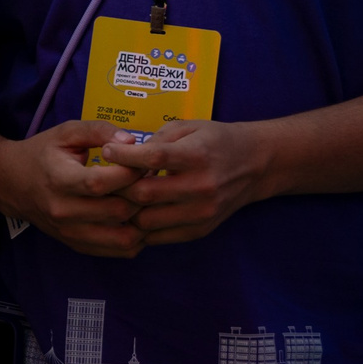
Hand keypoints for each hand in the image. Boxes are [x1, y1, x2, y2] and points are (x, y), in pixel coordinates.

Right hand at [0, 121, 143, 257]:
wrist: (11, 183)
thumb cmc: (43, 153)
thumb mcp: (67, 132)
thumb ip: (100, 131)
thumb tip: (132, 141)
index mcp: (59, 179)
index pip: (101, 182)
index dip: (129, 172)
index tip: (143, 161)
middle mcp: (63, 211)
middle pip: (117, 210)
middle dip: (142, 194)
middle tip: (152, 180)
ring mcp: (70, 233)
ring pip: (122, 238)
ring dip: (143, 220)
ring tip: (148, 201)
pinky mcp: (77, 245)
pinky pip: (117, 251)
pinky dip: (136, 237)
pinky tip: (139, 217)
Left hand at [101, 119, 272, 244]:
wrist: (255, 165)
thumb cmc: (216, 141)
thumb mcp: (188, 127)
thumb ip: (156, 140)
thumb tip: (122, 156)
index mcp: (197, 155)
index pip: (152, 157)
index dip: (123, 156)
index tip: (106, 151)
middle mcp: (201, 187)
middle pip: (144, 193)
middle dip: (119, 186)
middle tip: (108, 178)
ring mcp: (201, 212)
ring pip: (146, 220)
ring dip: (128, 209)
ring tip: (123, 195)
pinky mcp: (200, 230)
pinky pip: (159, 236)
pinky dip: (142, 226)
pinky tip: (138, 211)